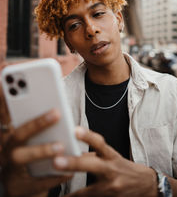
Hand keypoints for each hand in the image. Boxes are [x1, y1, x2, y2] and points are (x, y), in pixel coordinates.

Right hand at [0, 81, 72, 196]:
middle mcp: (9, 150)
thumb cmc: (31, 155)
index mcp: (13, 136)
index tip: (26, 86)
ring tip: (61, 146)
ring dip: (42, 150)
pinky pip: (38, 181)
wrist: (22, 188)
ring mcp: (12, 169)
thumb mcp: (31, 140)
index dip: (11, 101)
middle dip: (37, 122)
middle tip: (56, 113)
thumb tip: (59, 108)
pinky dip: (54, 176)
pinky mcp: (22, 187)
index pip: (9, 116)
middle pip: (19, 134)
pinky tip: (69, 171)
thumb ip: (39, 125)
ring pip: (23, 157)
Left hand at [53, 127, 157, 196]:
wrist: (145, 185)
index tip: (75, 130)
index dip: (87, 136)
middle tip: (56, 161)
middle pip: (91, 165)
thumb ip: (94, 154)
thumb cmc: (124, 168)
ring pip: (89, 190)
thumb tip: (73, 151)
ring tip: (58, 193)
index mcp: (111, 155)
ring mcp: (110, 187)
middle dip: (73, 163)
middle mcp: (111, 170)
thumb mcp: (112, 156)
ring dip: (72, 194)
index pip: (99, 143)